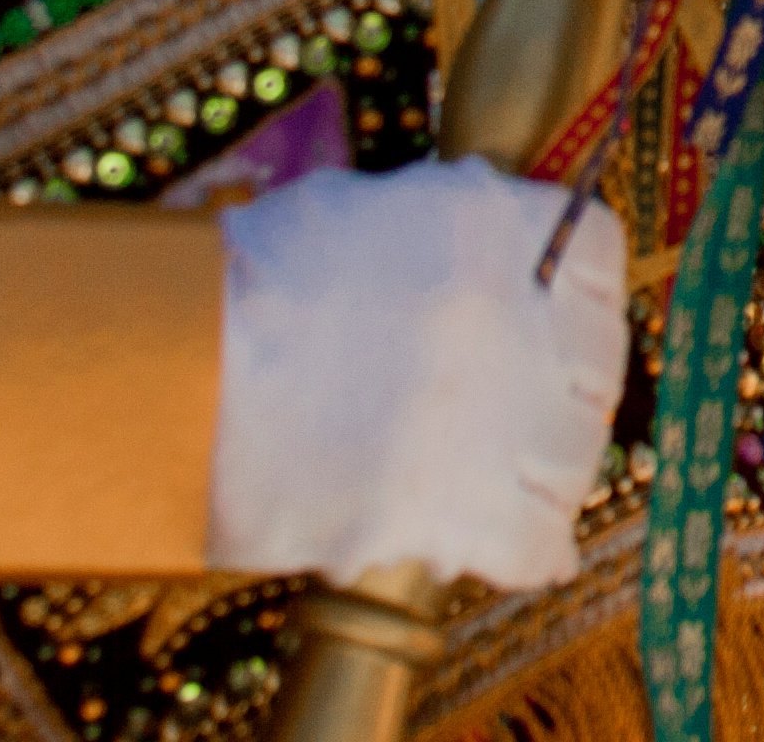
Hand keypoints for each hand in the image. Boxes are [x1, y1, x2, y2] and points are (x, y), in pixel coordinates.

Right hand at [209, 158, 630, 586]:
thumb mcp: (349, 213)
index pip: (594, 250)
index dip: (578, 289)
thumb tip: (474, 232)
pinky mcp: (460, 512)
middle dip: (563, 387)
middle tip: (525, 409)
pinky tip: (520, 549)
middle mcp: (514, 314)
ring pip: (575, 455)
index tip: (561, 314)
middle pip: (594, 362)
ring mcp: (496, 416)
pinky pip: (540, 544)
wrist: (169, 379)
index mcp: (487, 224)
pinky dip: (534, 550)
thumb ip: (432, 223)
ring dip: (548, 470)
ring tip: (508, 480)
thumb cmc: (237, 290)